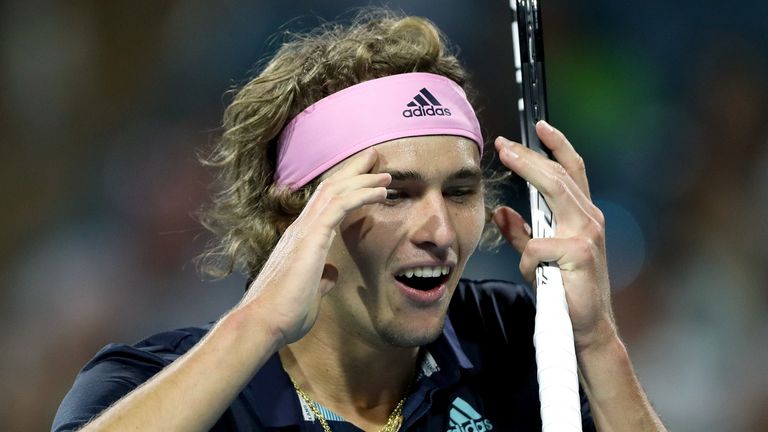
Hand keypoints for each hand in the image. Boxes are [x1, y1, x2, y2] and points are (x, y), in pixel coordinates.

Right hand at [239, 149, 390, 346]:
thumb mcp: (311, 292)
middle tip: (376, 158)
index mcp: (301, 239)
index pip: (325, 203)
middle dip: (355, 171)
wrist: (264, 323)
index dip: (346, 187)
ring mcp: (304, 231)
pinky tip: (380, 194)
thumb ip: (322, 279)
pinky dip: (361, 195)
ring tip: (385, 176)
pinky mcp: (311, 238)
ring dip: (363, 180)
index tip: (367, 178)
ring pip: (335, 191)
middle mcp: (300, 228)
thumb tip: (332, 273)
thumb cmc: (284, 313)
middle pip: (330, 188)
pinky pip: (340, 206)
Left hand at [492, 121, 615, 351]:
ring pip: (555, 192)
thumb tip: (502, 212)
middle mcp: (589, 219)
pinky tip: (532, 272)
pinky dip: (527, 257)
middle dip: (531, 154)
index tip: (539, 126)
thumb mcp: (536, 257)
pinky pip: (539, 245)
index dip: (557, 147)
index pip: (572, 172)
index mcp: (581, 217)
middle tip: (503, 143)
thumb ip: (521, 233)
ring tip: (507, 157)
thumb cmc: (563, 291)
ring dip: (529, 170)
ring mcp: (587, 235)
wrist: (584, 328)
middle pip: (559, 175)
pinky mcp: (579, 254)